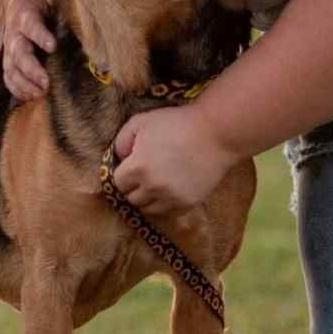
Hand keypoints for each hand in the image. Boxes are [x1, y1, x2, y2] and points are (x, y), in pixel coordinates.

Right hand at [1, 0, 59, 100]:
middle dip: (31, 69)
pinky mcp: (10, 58)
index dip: (40, 36)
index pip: (31, 25)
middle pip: (18, 52)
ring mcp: (9, 47)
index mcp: (24, 14)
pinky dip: (17, 88)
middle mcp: (13, 32)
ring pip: (11, 68)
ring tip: (40, 94)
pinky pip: (9, 76)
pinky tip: (30, 98)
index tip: (53, 46)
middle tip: (46, 83)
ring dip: (24, 83)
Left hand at [112, 105, 239, 218]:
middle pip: (131, 199)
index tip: (129, 167)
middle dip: (133, 187)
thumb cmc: (176, 123)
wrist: (215, 133)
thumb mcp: (141, 122)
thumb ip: (121, 141)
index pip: (117, 183)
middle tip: (142, 174)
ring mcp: (170, 198)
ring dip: (148, 197)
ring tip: (156, 183)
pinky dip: (165, 202)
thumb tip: (118, 159)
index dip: (122, 173)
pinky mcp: (187, 204)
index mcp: (137, 168)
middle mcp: (151, 188)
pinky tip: (171, 187)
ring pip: (148, 209)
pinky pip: (168, 211)